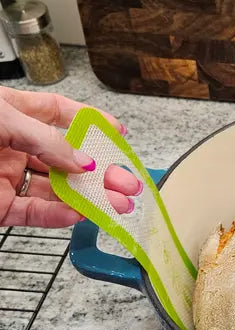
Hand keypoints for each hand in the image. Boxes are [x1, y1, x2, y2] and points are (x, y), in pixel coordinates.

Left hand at [0, 87, 139, 227]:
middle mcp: (12, 146)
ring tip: (117, 204)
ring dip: (89, 198)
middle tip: (127, 183)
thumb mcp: (3, 118)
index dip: (89, 121)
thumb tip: (83, 161)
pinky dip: (58, 217)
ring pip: (56, 191)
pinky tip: (80, 213)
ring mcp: (6, 178)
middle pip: (66, 159)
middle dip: (100, 172)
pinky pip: (34, 214)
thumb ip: (45, 139)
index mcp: (10, 114)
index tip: (117, 131)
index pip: (56, 112)